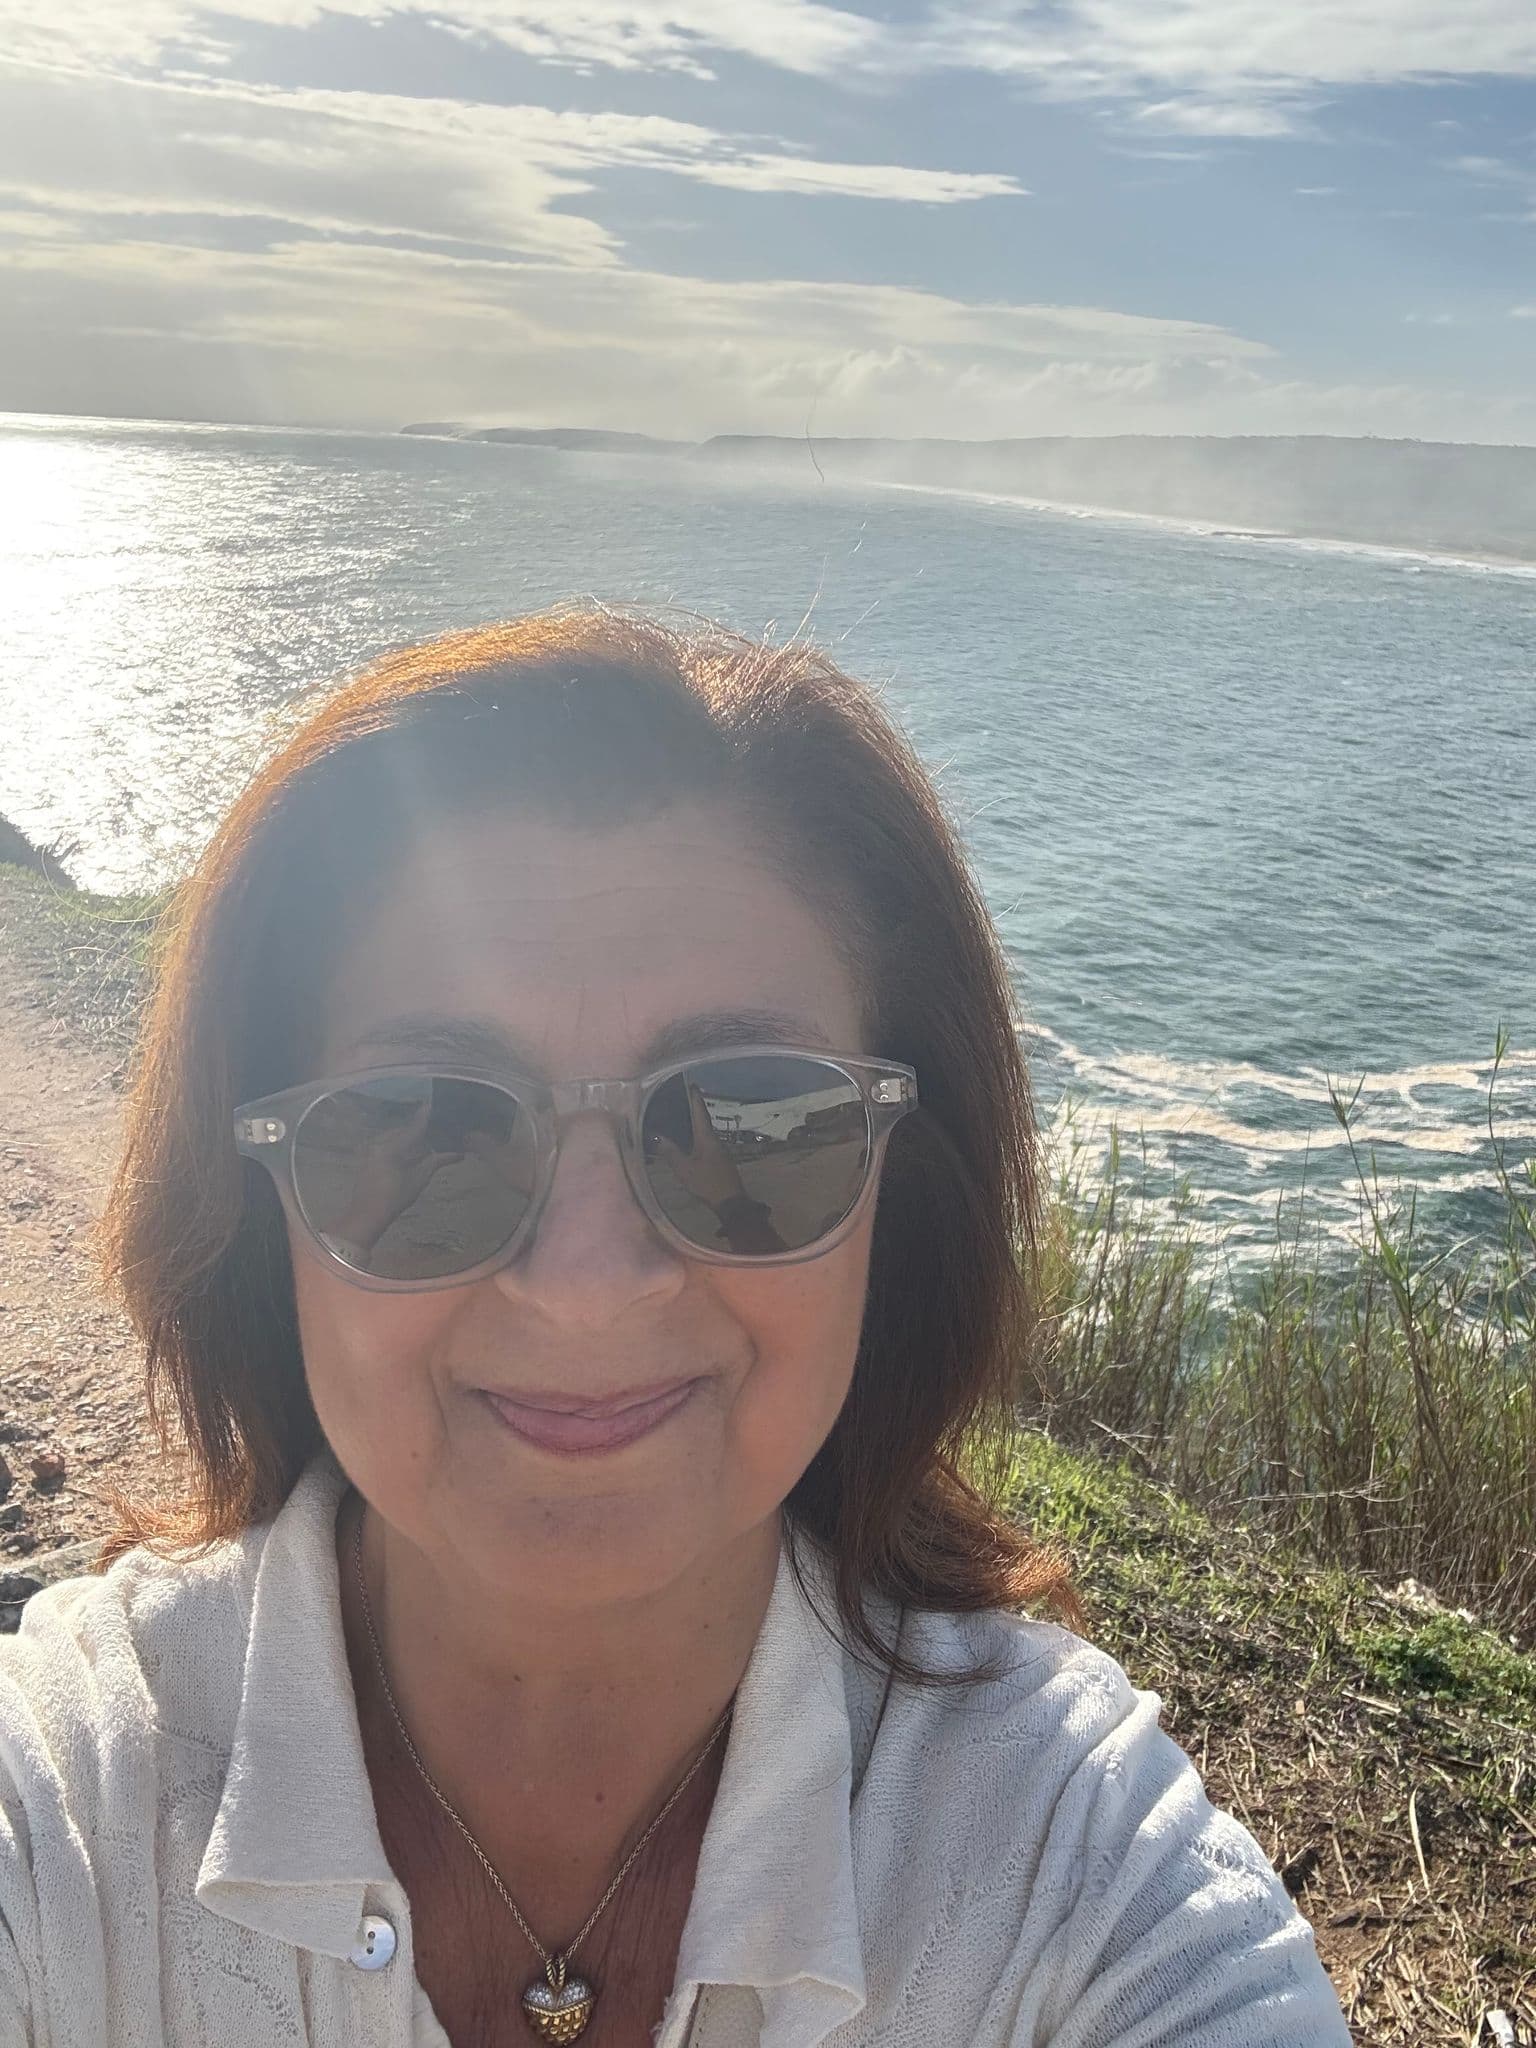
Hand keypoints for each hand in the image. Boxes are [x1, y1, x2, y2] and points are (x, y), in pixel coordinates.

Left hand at [330, 1098, 462, 1251]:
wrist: (367, 1214)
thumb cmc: (395, 1197)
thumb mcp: (419, 1179)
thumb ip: (436, 1161)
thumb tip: (458, 1153)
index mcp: (392, 1145)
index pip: (414, 1126)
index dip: (426, 1116)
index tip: (435, 1104)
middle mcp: (380, 1142)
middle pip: (404, 1131)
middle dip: (419, 1131)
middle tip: (436, 1130)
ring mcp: (371, 1150)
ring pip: (395, 1138)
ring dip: (410, 1140)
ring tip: (426, 1143)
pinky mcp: (368, 1158)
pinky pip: (387, 1145)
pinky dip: (400, 1146)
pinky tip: (410, 1153)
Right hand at [650, 1082, 750, 1207]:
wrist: (731, 1202)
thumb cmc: (707, 1183)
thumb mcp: (684, 1169)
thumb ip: (670, 1152)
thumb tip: (656, 1136)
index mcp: (706, 1138)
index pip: (700, 1112)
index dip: (695, 1098)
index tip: (691, 1084)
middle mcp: (714, 1140)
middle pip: (702, 1119)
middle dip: (692, 1108)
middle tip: (680, 1098)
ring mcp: (718, 1150)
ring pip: (704, 1131)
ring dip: (694, 1123)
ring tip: (680, 1116)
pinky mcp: (719, 1160)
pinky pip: (705, 1142)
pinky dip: (696, 1135)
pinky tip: (688, 1140)